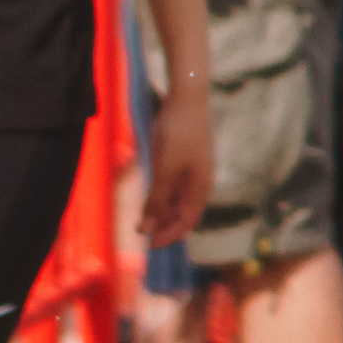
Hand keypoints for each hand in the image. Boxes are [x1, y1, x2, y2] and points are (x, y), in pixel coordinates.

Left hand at [140, 86, 213, 245]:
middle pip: (183, 212)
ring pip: (178, 198)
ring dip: (161, 209)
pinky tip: (149, 193)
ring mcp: (194, 169)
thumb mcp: (165, 169)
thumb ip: (156, 200)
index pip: (188, 221)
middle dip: (163, 224)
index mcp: (201, 187)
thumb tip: (146, 230)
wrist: (187, 97)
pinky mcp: (185, 158)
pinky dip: (163, 193)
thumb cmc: (179, 134)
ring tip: (142, 214)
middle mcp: (200, 181)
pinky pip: (175, 183)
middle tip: (141, 230)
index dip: (169, 235)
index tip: (149, 245)